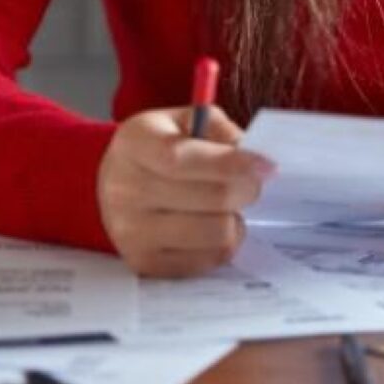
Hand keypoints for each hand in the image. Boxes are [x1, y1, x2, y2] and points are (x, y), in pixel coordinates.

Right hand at [96, 106, 273, 277]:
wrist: (116, 184)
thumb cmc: (159, 148)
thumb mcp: (186, 121)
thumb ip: (221, 132)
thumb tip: (256, 158)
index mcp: (134, 144)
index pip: (182, 159)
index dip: (230, 164)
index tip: (267, 166)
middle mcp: (124, 189)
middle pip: (211, 198)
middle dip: (246, 190)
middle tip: (251, 184)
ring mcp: (131, 231)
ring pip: (216, 233)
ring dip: (235, 220)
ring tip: (227, 208)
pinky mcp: (143, 262)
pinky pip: (208, 260)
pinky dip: (221, 244)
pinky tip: (211, 227)